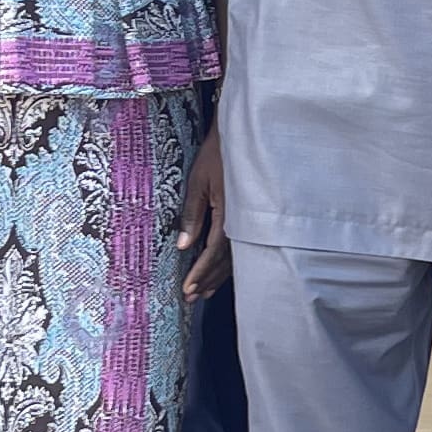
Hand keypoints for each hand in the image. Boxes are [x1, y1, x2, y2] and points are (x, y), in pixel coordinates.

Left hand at [176, 130, 233, 303]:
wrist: (244, 134)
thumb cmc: (219, 154)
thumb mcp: (198, 182)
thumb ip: (191, 215)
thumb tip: (182, 246)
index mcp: (229, 213)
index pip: (213, 252)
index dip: (201, 272)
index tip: (188, 288)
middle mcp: (242, 221)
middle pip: (225, 259)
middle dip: (208, 280)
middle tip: (192, 297)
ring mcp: (248, 219)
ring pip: (234, 255)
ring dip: (219, 275)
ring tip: (204, 291)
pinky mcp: (249, 215)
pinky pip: (240, 245)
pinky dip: (228, 261)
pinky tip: (221, 270)